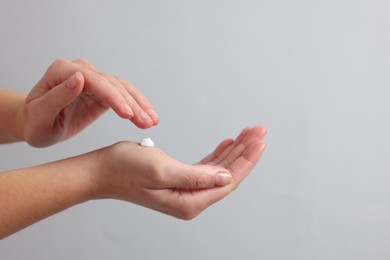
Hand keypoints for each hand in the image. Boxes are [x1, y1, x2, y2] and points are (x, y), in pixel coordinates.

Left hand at [23, 59, 158, 146]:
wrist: (38, 125)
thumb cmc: (35, 122)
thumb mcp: (40, 114)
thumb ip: (58, 96)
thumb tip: (79, 78)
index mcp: (63, 71)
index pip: (94, 81)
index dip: (113, 97)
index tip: (127, 114)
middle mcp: (81, 70)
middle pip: (112, 84)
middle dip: (132, 104)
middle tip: (146, 122)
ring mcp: (94, 79)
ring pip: (123, 88)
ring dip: (140, 105)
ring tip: (153, 121)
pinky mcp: (103, 90)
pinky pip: (124, 95)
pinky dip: (138, 105)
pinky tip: (149, 116)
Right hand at [96, 126, 266, 218]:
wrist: (101, 171)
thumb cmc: (124, 169)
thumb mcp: (162, 170)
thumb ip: (196, 177)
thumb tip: (226, 178)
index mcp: (189, 201)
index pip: (228, 180)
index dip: (246, 160)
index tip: (260, 140)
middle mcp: (190, 199)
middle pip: (226, 174)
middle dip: (244, 152)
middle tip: (258, 131)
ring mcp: (185, 190)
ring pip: (218, 169)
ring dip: (233, 151)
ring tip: (247, 134)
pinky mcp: (179, 180)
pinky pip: (205, 167)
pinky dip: (217, 154)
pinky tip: (226, 144)